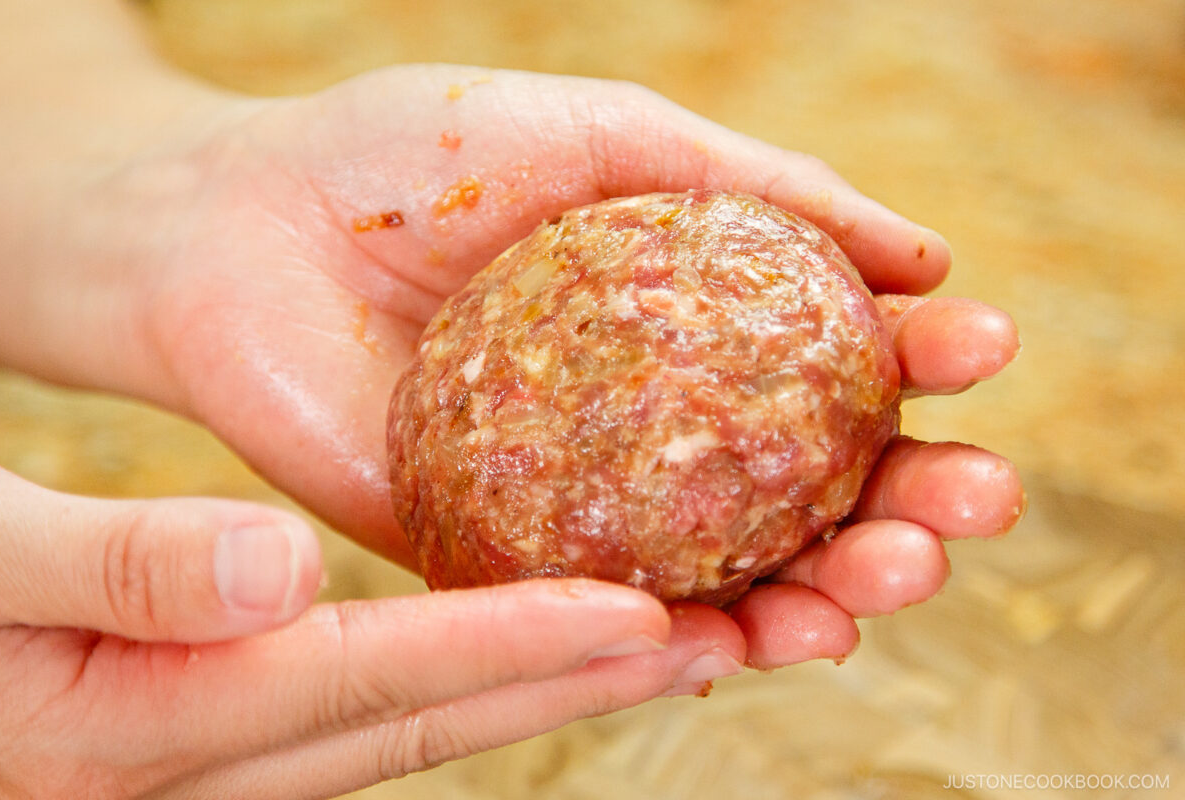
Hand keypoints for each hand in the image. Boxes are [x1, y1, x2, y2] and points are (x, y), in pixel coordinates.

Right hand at [0, 462, 746, 796]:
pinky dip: (465, 670)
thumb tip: (276, 571)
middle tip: (711, 636)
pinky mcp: (219, 723)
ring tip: (660, 634)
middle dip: (575, 683)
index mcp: (144, 726)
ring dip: (539, 680)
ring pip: (411, 722)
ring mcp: (213, 759)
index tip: (639, 611)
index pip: (371, 680)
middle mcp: (199, 766)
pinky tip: (519, 628)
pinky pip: (368, 705)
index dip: (511, 643)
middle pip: (426, 720)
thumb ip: (117, 566)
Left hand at [119, 65, 1021, 667]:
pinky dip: (699, 639)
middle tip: (981, 498)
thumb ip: (751, 186)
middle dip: (914, 499)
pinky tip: (768, 636)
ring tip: (901, 574)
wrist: (225, 233)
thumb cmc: (401, 159)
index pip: (835, 359)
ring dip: (838, 584)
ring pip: (739, 568)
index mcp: (687, 321)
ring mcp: (586, 502)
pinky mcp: (502, 567)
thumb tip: (920, 246)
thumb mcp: (599, 134)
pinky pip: (614, 617)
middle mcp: (653, 423)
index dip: (923, 362)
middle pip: (813, 484)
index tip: (986, 350)